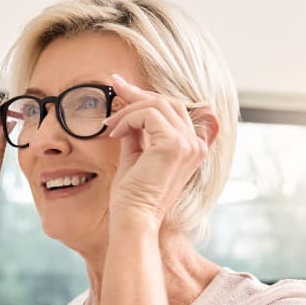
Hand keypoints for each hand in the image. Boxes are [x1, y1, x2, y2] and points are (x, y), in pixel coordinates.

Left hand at [103, 73, 218, 228]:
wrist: (133, 218)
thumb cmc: (133, 195)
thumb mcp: (136, 154)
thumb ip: (137, 132)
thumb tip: (128, 109)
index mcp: (192, 148)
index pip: (174, 110)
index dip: (149, 96)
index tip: (123, 87)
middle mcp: (196, 144)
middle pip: (168, 102)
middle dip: (138, 93)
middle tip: (114, 86)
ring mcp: (188, 144)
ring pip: (157, 105)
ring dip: (128, 109)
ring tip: (110, 124)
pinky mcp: (174, 145)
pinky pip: (148, 114)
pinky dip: (127, 118)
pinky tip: (115, 133)